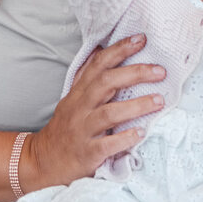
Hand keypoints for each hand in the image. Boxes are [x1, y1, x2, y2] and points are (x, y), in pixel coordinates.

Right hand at [24, 33, 164, 189]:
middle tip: (160, 71)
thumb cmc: (65, 129)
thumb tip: (100, 50)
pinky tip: (141, 133)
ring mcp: (82, 131)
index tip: (141, 39)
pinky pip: (106, 144)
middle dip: (134, 74)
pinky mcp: (87, 153)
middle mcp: (79, 109)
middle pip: (105, 84)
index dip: (119, 50)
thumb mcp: (72, 100)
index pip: (98, 65)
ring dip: (137, 106)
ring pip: (109, 113)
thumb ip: (87, 78)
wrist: (42, 162)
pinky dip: (124, 138)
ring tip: (159, 100)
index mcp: (78, 94)